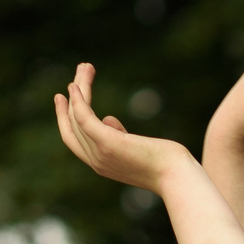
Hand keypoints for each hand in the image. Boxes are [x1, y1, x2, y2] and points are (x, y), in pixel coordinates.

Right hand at [54, 63, 193, 190]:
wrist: (178, 177)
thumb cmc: (165, 163)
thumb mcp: (138, 148)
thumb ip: (119, 135)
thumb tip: (108, 119)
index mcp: (102, 164)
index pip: (74, 139)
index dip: (66, 116)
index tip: (65, 95)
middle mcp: (96, 161)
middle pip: (73, 125)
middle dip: (72, 97)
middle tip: (78, 71)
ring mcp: (100, 154)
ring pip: (78, 116)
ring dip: (79, 89)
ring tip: (84, 67)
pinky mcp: (107, 144)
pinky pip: (84, 118)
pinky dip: (79, 100)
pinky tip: (77, 85)